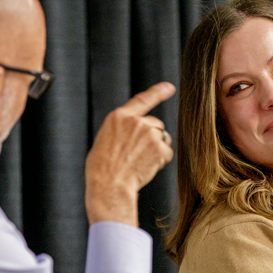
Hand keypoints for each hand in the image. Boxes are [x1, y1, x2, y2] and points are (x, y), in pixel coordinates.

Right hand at [85, 82, 175, 225]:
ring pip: (163, 138)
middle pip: (156, 124)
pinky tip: (146, 167)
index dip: (158, 92)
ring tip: (140, 162)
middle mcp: (136, 121)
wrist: (109, 185)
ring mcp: (149, 133)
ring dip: (157, 149)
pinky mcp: (159, 148)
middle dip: (152, 137)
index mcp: (119, 116)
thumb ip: (121, 130)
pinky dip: (161, 161)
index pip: (142, 99)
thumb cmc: (102, 167)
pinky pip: (167, 153)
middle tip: (138, 154)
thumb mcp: (105, 139)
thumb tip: (132, 133)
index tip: (170, 87)